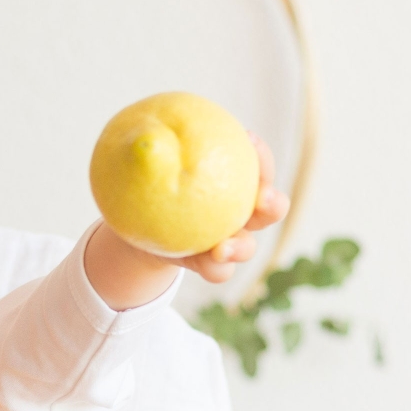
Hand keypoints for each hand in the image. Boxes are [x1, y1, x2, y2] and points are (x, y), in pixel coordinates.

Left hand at [85, 134, 290, 308]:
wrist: (137, 226)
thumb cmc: (149, 184)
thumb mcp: (148, 168)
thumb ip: (151, 155)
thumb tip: (145, 143)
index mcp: (233, 181)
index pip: (257, 165)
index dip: (259, 153)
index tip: (248, 139)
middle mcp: (239, 211)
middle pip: (270, 208)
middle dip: (273, 203)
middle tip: (262, 198)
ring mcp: (228, 241)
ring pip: (248, 246)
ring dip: (242, 247)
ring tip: (224, 248)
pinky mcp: (211, 265)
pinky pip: (220, 270)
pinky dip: (217, 269)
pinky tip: (209, 263)